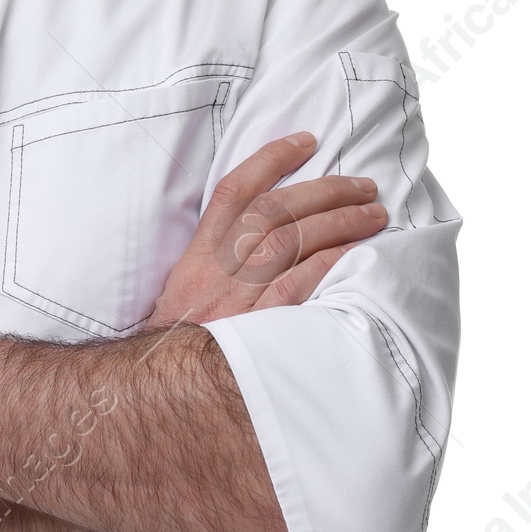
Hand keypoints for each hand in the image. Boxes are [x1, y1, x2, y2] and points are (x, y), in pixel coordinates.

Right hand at [143, 131, 385, 329]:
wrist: (157, 390)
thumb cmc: (177, 345)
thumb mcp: (182, 295)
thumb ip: (216, 265)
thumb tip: (261, 238)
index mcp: (198, 256)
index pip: (234, 191)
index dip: (271, 159)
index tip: (305, 141)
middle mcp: (217, 269)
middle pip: (274, 210)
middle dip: (323, 189)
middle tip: (362, 184)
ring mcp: (236, 297)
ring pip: (290, 240)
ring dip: (338, 220)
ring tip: (373, 213)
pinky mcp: (255, 327)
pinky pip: (298, 284)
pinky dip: (329, 262)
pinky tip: (357, 251)